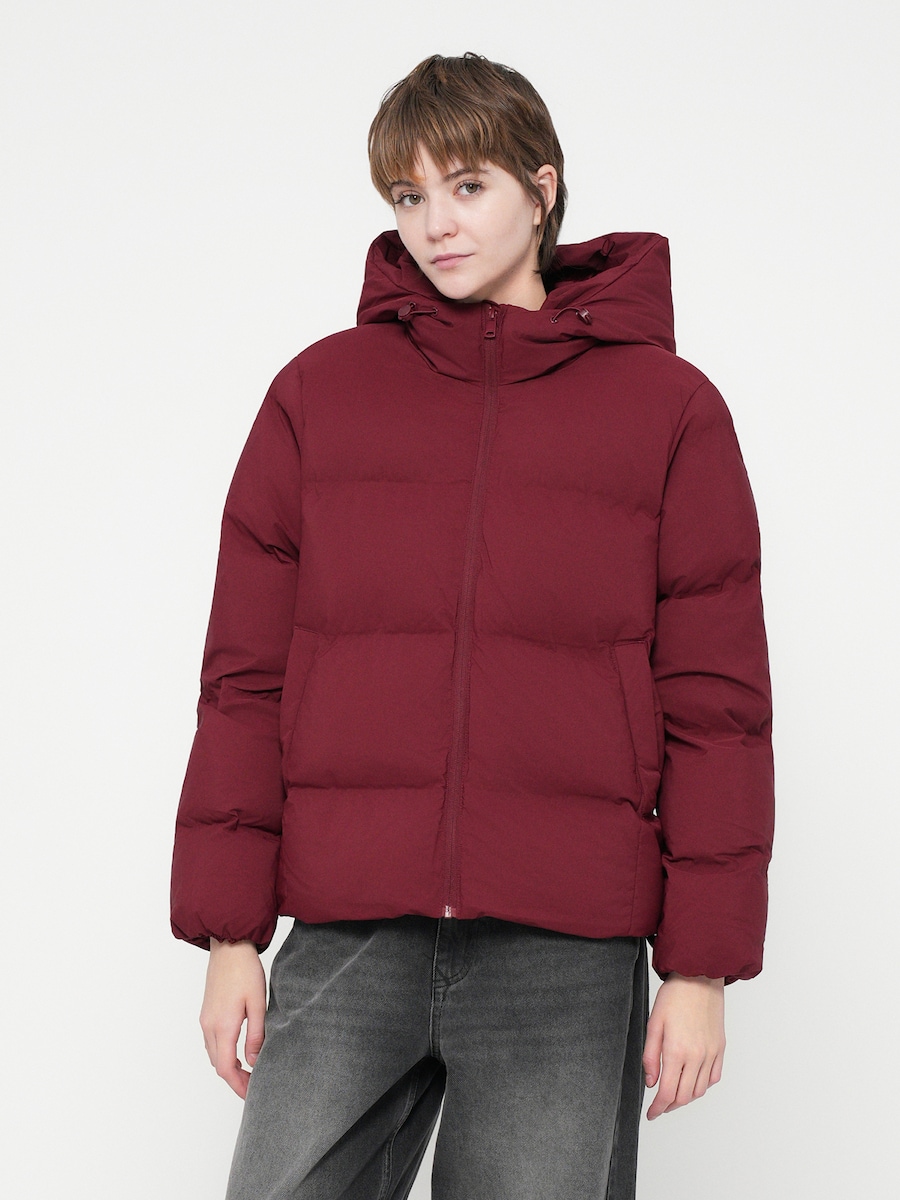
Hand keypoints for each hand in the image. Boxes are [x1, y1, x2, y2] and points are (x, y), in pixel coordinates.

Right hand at [199, 939, 266, 1098]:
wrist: (228, 945)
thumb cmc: (245, 970)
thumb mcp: (257, 1003)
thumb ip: (256, 1034)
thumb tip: (255, 1061)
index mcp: (222, 1026)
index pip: (227, 1069)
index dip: (238, 1086)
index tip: (252, 1094)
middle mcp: (209, 1026)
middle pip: (218, 1065)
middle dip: (234, 1080)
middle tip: (254, 1086)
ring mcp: (205, 1019)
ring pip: (213, 1054)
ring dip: (228, 1067)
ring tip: (248, 1071)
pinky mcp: (207, 1012)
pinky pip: (211, 1042)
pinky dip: (223, 1053)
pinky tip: (238, 1052)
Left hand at [642, 972, 724, 1119]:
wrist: (699, 977)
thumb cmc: (674, 996)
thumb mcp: (653, 1023)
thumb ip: (650, 1056)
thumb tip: (651, 1082)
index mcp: (677, 1051)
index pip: (668, 1093)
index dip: (658, 1108)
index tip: (651, 1114)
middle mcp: (697, 1056)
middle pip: (684, 1096)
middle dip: (670, 1105)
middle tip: (659, 1105)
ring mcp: (711, 1053)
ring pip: (700, 1090)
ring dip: (686, 1098)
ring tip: (674, 1094)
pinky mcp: (720, 1048)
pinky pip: (714, 1077)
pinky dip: (703, 1085)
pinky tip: (693, 1081)